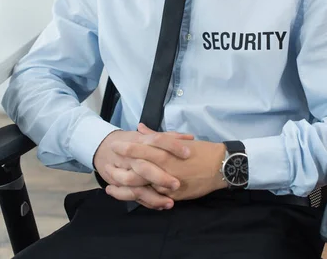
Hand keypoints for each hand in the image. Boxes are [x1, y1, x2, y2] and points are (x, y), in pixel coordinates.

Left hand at [106, 123, 226, 206]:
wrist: (220, 166)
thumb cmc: (200, 150)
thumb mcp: (179, 141)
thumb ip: (156, 135)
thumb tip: (140, 127)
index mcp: (166, 153)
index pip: (142, 150)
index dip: (127, 149)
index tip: (114, 146)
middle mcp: (165, 169)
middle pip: (137, 172)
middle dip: (120, 171)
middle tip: (106, 169)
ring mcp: (168, 185)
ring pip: (142, 189)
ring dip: (124, 190)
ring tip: (110, 188)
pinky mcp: (173, 196)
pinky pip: (154, 199)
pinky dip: (141, 198)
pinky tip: (130, 197)